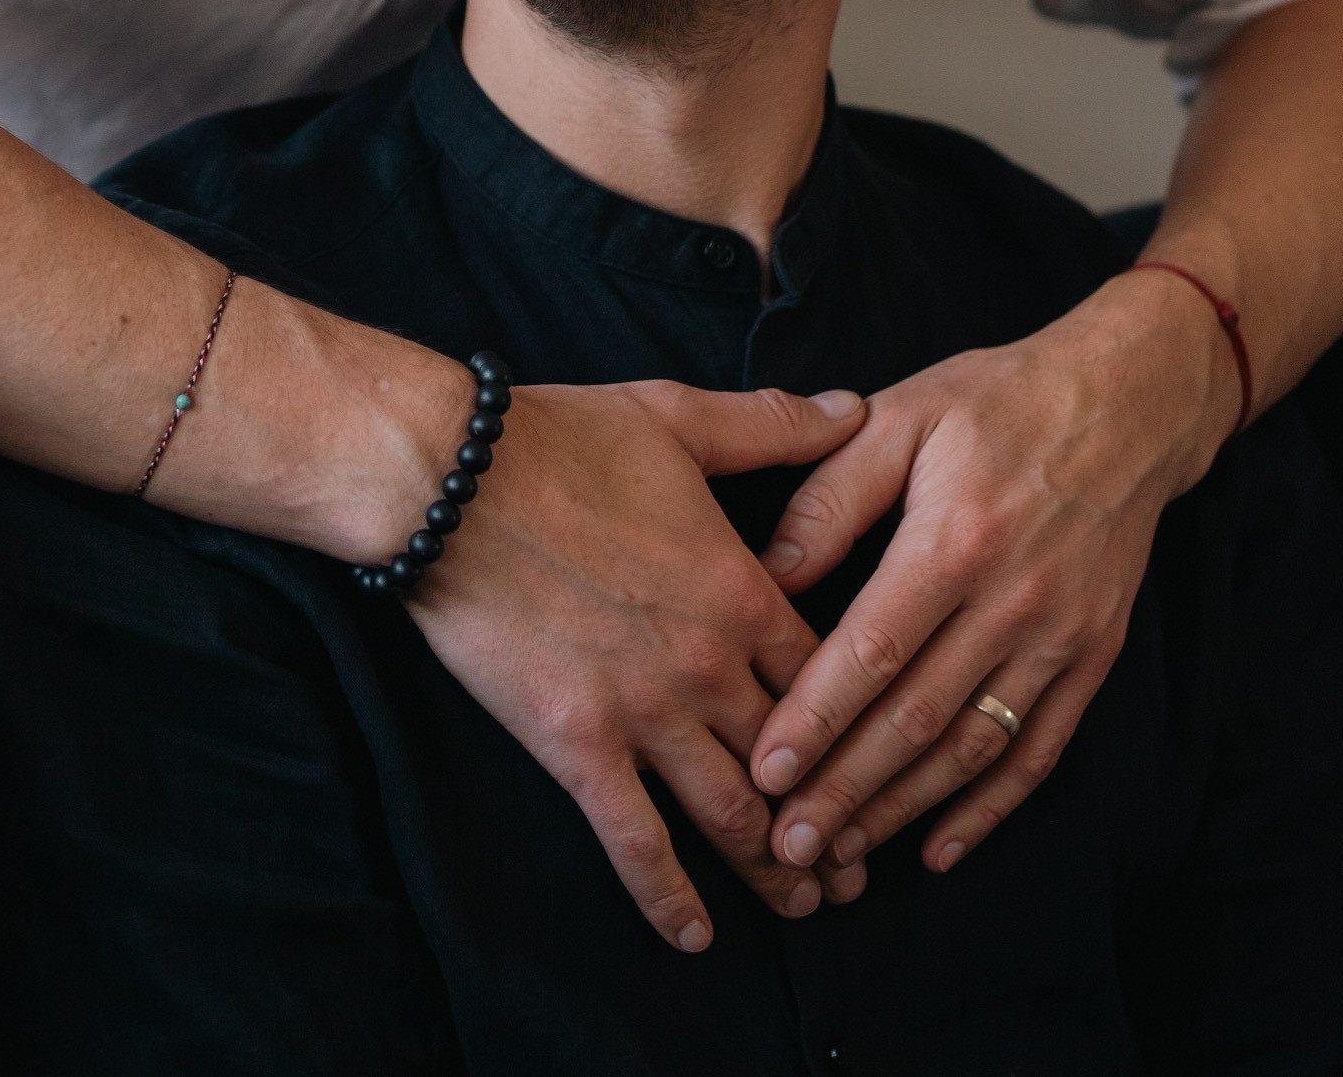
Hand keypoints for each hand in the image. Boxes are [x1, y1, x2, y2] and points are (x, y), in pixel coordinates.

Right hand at [409, 377, 869, 947]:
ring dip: (777, 868)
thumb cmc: (563, 439)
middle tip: (863, 865)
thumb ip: (772, 425)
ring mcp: (644, 713)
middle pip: (798, 763)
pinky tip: (696, 937)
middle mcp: (708, 665)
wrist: (454, 478)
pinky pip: (635, 841)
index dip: (866, 722)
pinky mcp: (577, 745)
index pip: (833, 677)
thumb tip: (851, 406)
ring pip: (733, 815)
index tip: (889, 754)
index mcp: (741, 591)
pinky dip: (670, 897)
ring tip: (808, 903)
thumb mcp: (680, 417)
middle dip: (837, 818)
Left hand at [743, 272, 1239, 878]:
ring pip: (973, 746)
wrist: (1127, 402)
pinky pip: (1038, 749)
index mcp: (955, 538)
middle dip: (846, 789)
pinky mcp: (1093, 656)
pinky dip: (990, 806)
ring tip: (842, 855)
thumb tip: (770, 572)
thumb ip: (833, 494)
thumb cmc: (996, 401)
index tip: (765, 773)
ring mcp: (1061, 636)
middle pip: (918, 718)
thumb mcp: (901, 414)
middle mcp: (1012, 600)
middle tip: (786, 846)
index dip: (816, 718)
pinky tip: (940, 846)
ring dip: (905, 809)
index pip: (874, 651)